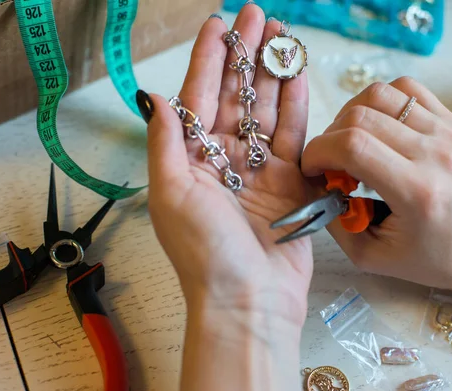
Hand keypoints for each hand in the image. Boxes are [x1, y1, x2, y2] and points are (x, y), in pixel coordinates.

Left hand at [144, 6, 311, 326]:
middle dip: (247, 55)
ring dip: (274, 73)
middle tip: (259, 16)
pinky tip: (299, 75)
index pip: (199, 97)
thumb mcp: (172, 194)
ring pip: (268, 110)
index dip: (209, 59)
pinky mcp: (291, 183)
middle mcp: (226, 161)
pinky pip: (296, 136)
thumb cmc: (204, 255)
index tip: (218, 22)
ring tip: (283, 36)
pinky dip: (298, 105)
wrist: (249, 301)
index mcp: (192, 161)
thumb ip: (167, 143)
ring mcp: (261, 170)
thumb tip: (153, 97)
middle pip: (237, 97)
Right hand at [301, 77, 451, 290]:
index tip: (312, 169)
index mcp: (417, 191)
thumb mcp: (373, 257)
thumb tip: (313, 185)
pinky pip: (405, 90)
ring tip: (350, 142)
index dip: (319, 151)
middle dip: (329, 137)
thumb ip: (335, 222)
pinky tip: (377, 128)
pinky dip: (380, 102)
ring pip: (380, 94)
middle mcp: (434, 153)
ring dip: (351, 115)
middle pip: (360, 116)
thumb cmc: (434, 258)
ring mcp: (447, 131)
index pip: (353, 146)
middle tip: (329, 162)